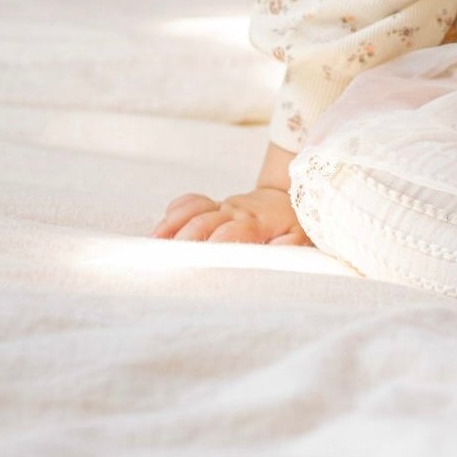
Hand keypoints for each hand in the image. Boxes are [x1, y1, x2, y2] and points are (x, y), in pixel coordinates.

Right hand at [150, 186, 312, 245]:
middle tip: (170, 256)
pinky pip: (193, 202)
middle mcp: (235, 210)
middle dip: (187, 236)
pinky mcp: (214, 204)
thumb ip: (289, 246)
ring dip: (174, 223)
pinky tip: (162, 227)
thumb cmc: (293, 224)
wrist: (289, 198)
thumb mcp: (300, 236)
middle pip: (205, 220)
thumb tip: (275, 254)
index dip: (217, 242)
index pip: (231, 231)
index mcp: (255, 222)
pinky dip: (177, 211)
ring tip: (155, 241)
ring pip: (194, 208)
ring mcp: (222, 205)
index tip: (203, 257)